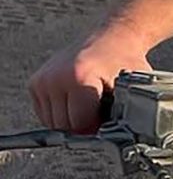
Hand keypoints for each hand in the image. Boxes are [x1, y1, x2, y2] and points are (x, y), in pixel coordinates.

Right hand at [29, 24, 151, 132]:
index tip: (108, 119)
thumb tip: (120, 140)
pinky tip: (77, 99)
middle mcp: (56, 77)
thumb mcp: (131, 87)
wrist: (113, 39)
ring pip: (52, 122)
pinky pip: (45, 114)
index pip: (80, 123)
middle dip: (84, 124)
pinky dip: (61, 113)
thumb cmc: (125, 63)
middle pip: (64, 126)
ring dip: (71, 120)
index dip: (97, 127)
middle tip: (101, 109)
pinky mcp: (35, 83)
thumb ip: (124, 113)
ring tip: (90, 101)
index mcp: (80, 77)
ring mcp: (43, 79)